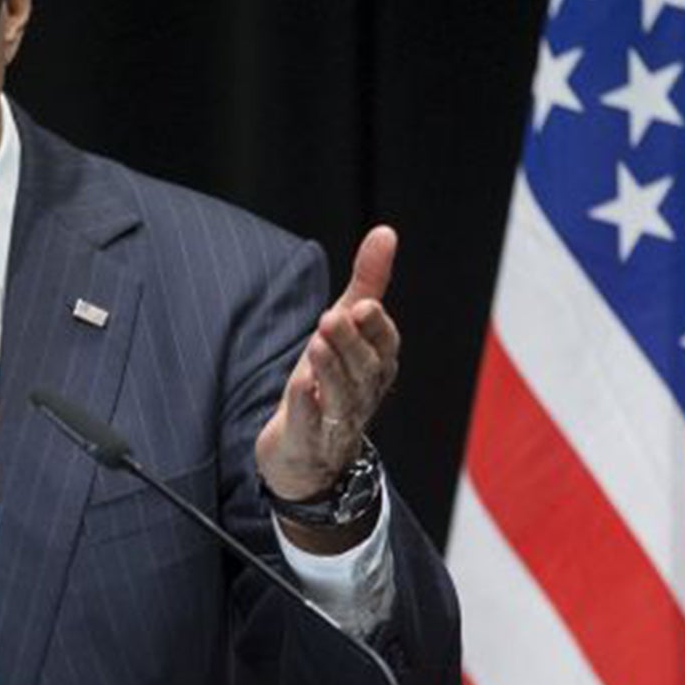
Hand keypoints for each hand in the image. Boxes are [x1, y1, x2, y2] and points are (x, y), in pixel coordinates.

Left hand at [255, 225, 400, 503]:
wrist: (308, 453)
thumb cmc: (331, 380)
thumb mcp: (346, 328)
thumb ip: (367, 283)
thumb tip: (385, 232)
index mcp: (376, 365)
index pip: (384, 344)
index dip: (376, 327)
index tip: (363, 304)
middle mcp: (363, 392)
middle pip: (363, 368)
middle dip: (350, 343)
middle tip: (334, 317)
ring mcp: (337, 420)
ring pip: (340, 396)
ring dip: (330, 370)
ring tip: (316, 342)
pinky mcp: (308, 441)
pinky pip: (311, 426)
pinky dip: (307, 408)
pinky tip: (298, 389)